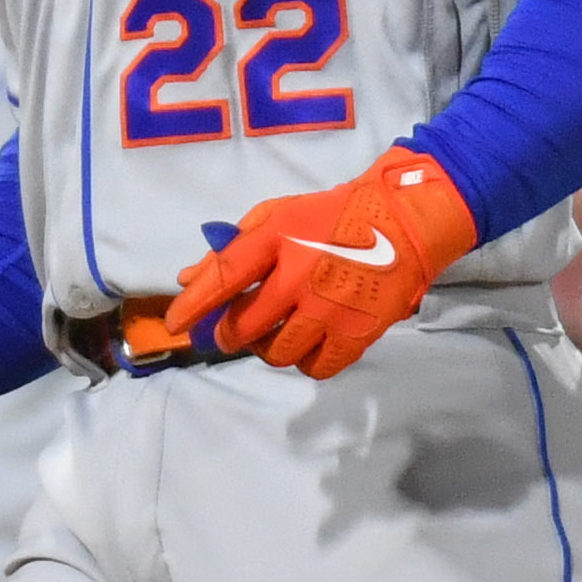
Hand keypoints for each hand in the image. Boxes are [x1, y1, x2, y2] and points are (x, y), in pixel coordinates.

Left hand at [168, 148, 480, 379]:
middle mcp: (299, 277)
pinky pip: (314, 367)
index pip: (222, 277)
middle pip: (244, 326)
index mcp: (278, 238)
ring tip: (272, 333)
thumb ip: (233, 248)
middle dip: (227, 334)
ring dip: (264, 348)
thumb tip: (188, 280)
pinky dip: (303, 360)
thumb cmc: (332, 216)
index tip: (176, 326)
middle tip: (228, 332)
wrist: (404, 224)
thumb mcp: (278, 215)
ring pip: (276, 352)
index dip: (192, 306)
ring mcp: (328, 309)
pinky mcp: (356, 333)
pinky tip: (305, 343)